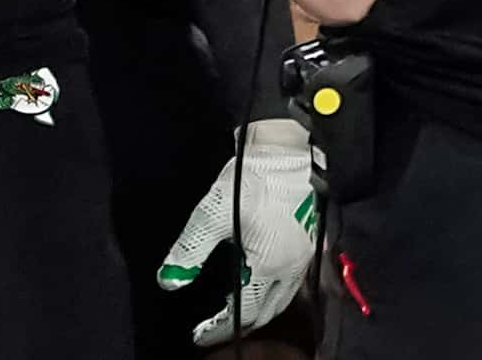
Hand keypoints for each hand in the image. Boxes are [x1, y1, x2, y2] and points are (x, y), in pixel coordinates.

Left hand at [158, 120, 318, 345]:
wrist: (286, 147)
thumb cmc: (250, 179)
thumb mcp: (212, 213)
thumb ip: (190, 251)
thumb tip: (170, 281)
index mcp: (267, 265)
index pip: (243, 311)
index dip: (219, 326)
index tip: (200, 333)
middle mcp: (291, 267)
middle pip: (269, 310)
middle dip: (244, 323)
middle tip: (221, 326)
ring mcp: (305, 254)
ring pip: (286, 297)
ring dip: (264, 308)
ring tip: (243, 308)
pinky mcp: (312, 239)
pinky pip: (298, 279)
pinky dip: (280, 290)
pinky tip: (269, 282)